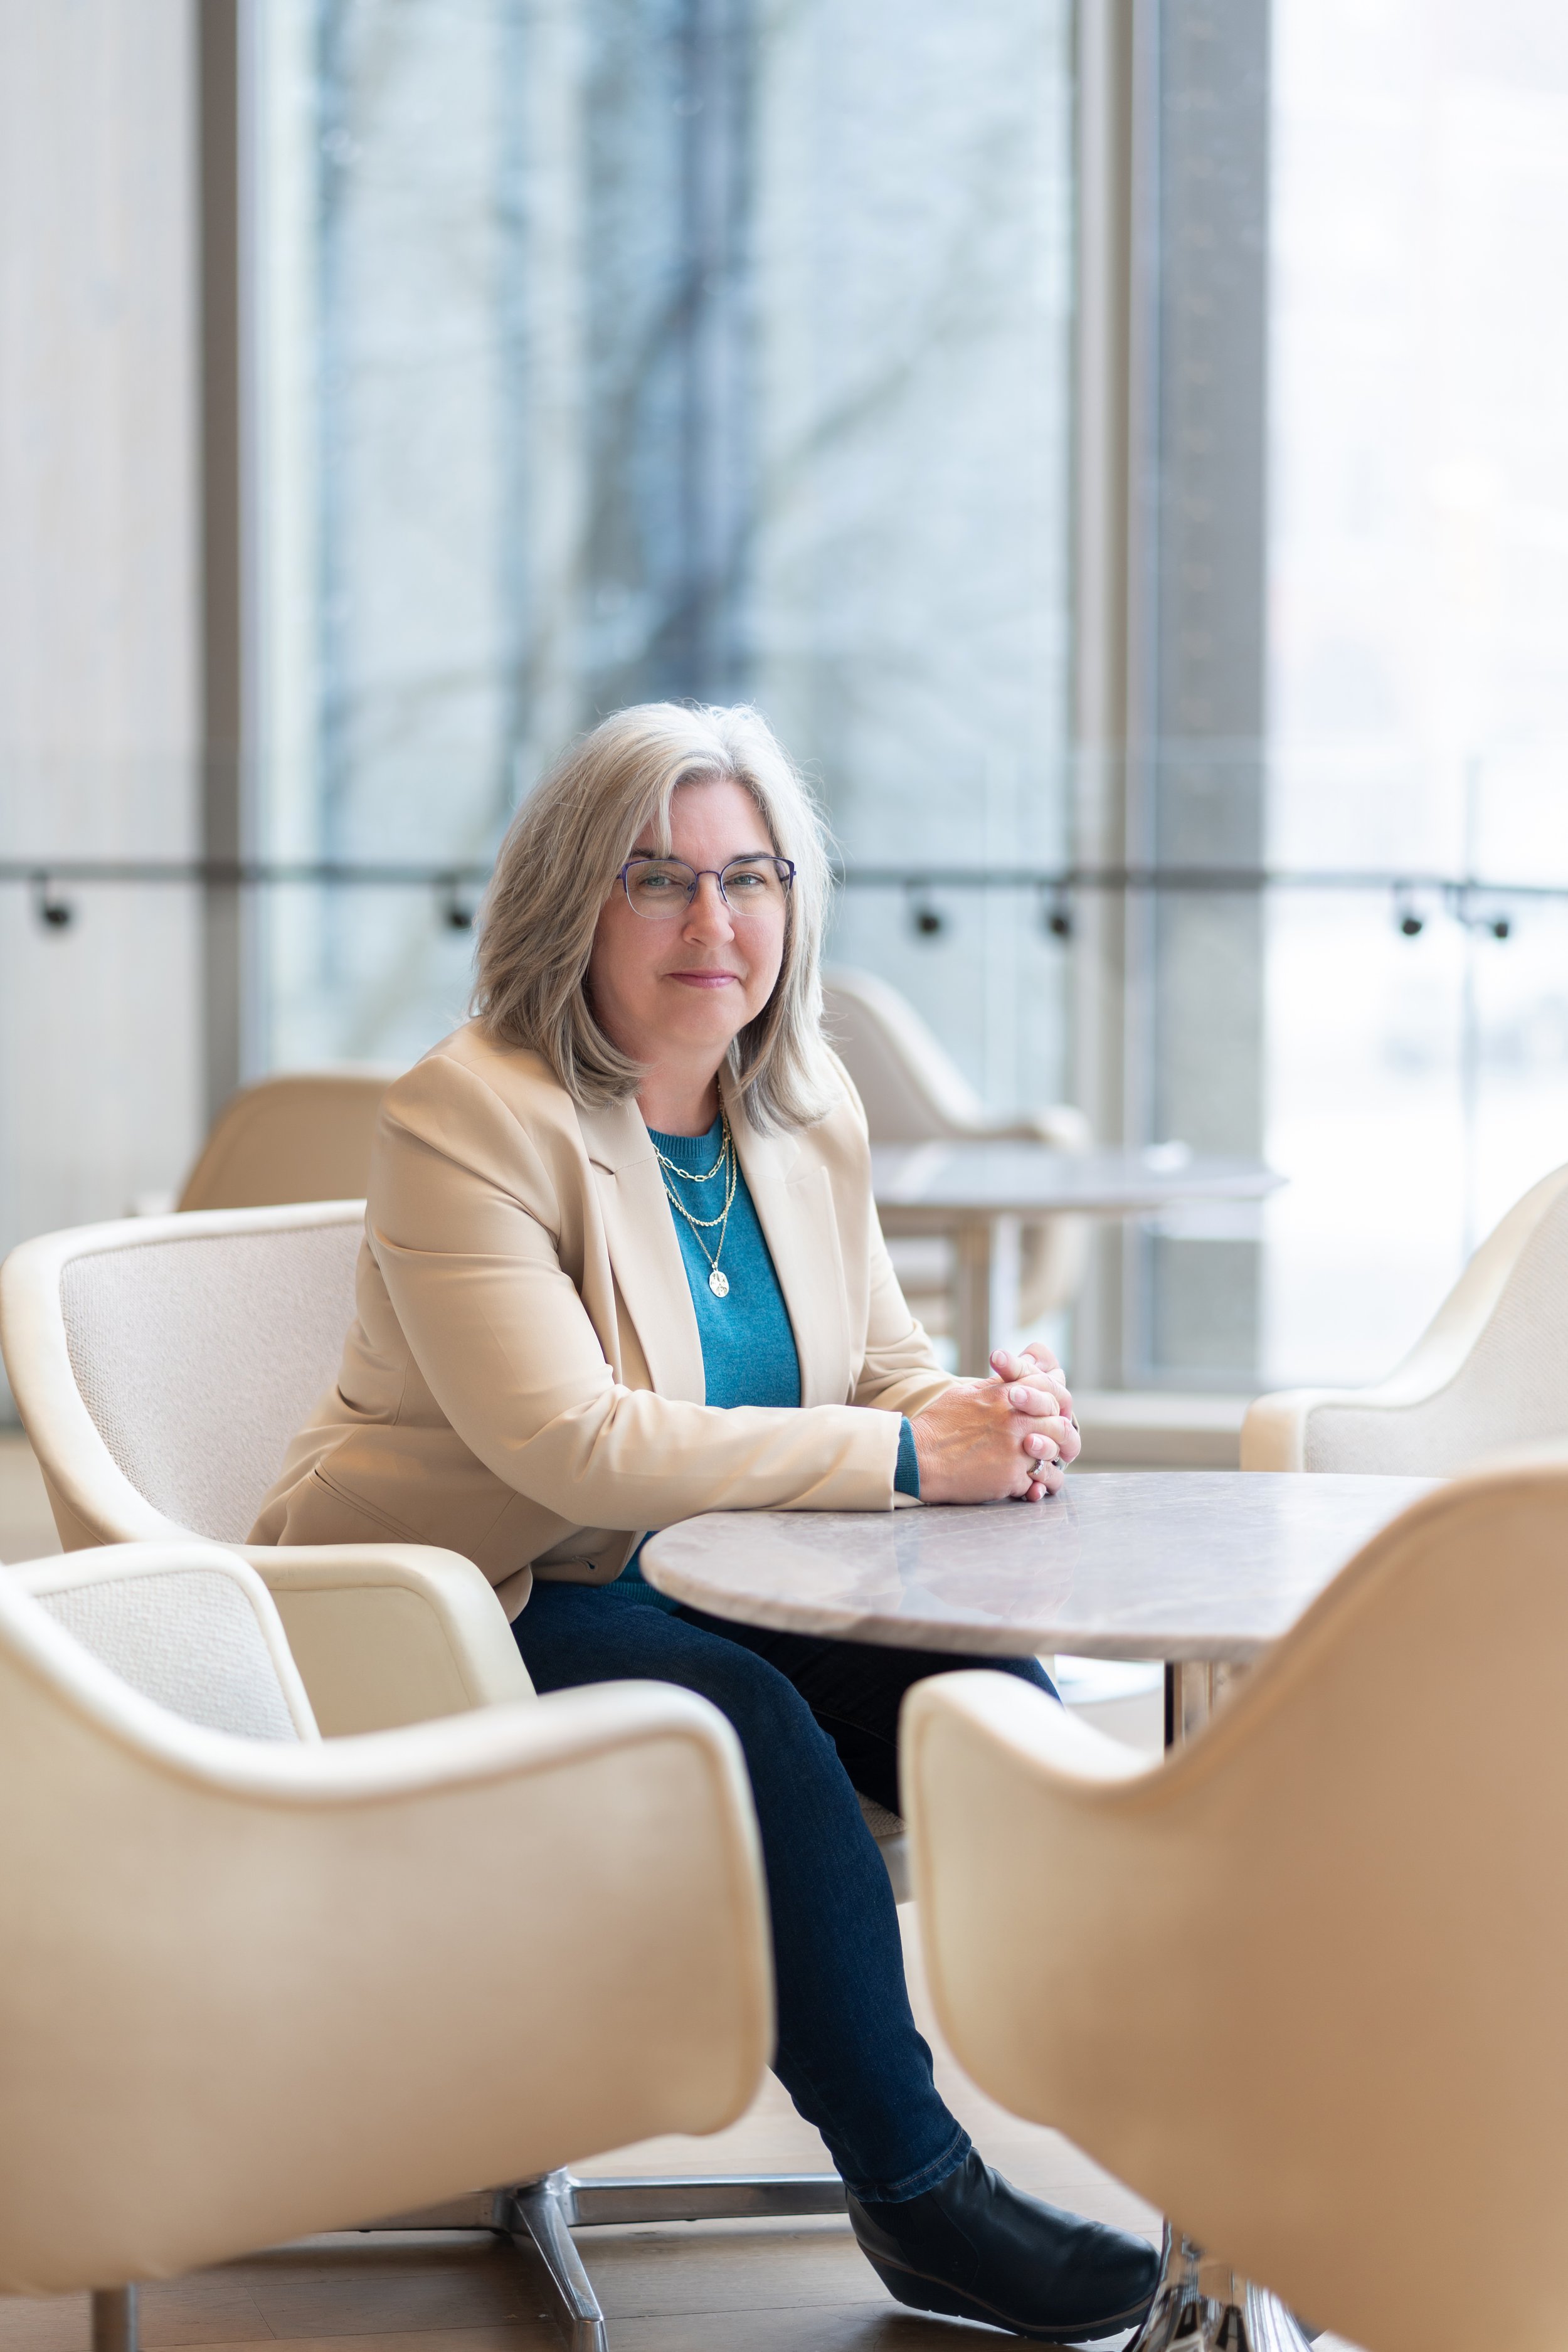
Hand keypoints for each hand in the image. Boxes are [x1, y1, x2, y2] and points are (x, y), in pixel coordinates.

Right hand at [910, 1339, 1078, 1505]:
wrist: (918, 1458)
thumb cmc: (937, 1425)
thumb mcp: (966, 1394)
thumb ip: (995, 1386)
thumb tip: (1015, 1377)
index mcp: (1005, 1396)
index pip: (1048, 1387)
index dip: (1053, 1398)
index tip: (1049, 1409)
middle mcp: (1016, 1421)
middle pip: (1059, 1422)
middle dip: (1057, 1431)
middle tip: (1051, 1440)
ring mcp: (1017, 1451)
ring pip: (1056, 1454)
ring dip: (1052, 1459)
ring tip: (1044, 1464)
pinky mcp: (1012, 1478)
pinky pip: (1040, 1482)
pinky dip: (1038, 1485)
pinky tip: (1031, 1486)